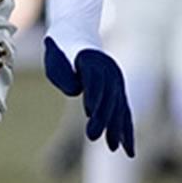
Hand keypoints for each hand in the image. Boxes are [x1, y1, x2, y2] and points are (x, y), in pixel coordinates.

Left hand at [44, 37, 134, 156]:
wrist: (76, 32)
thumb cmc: (59, 50)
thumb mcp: (54, 58)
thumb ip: (63, 74)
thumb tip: (78, 90)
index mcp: (92, 60)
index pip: (95, 81)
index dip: (94, 96)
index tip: (90, 113)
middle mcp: (109, 69)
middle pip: (108, 96)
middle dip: (104, 118)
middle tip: (94, 138)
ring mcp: (116, 80)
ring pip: (119, 106)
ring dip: (117, 127)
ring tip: (113, 147)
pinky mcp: (118, 90)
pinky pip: (124, 112)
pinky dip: (126, 130)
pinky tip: (127, 149)